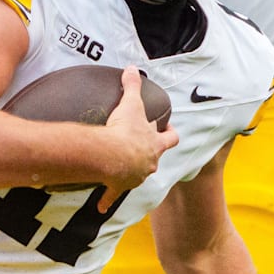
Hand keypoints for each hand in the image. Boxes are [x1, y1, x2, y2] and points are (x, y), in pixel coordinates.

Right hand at [103, 66, 178, 192]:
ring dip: (131, 172)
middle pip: (155, 159)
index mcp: (155, 144)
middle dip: (150, 154)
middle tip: (142, 148)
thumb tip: (132, 68)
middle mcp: (149, 162)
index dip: (170, 134)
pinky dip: (107, 199)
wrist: (111, 155)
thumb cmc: (125, 130)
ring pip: (137, 176)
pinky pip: (113, 194)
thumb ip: (132, 85)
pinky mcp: (118, 186)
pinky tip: (102, 205)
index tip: (168, 129)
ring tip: (121, 167)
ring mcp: (135, 177)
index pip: (171, 139)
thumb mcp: (131, 103)